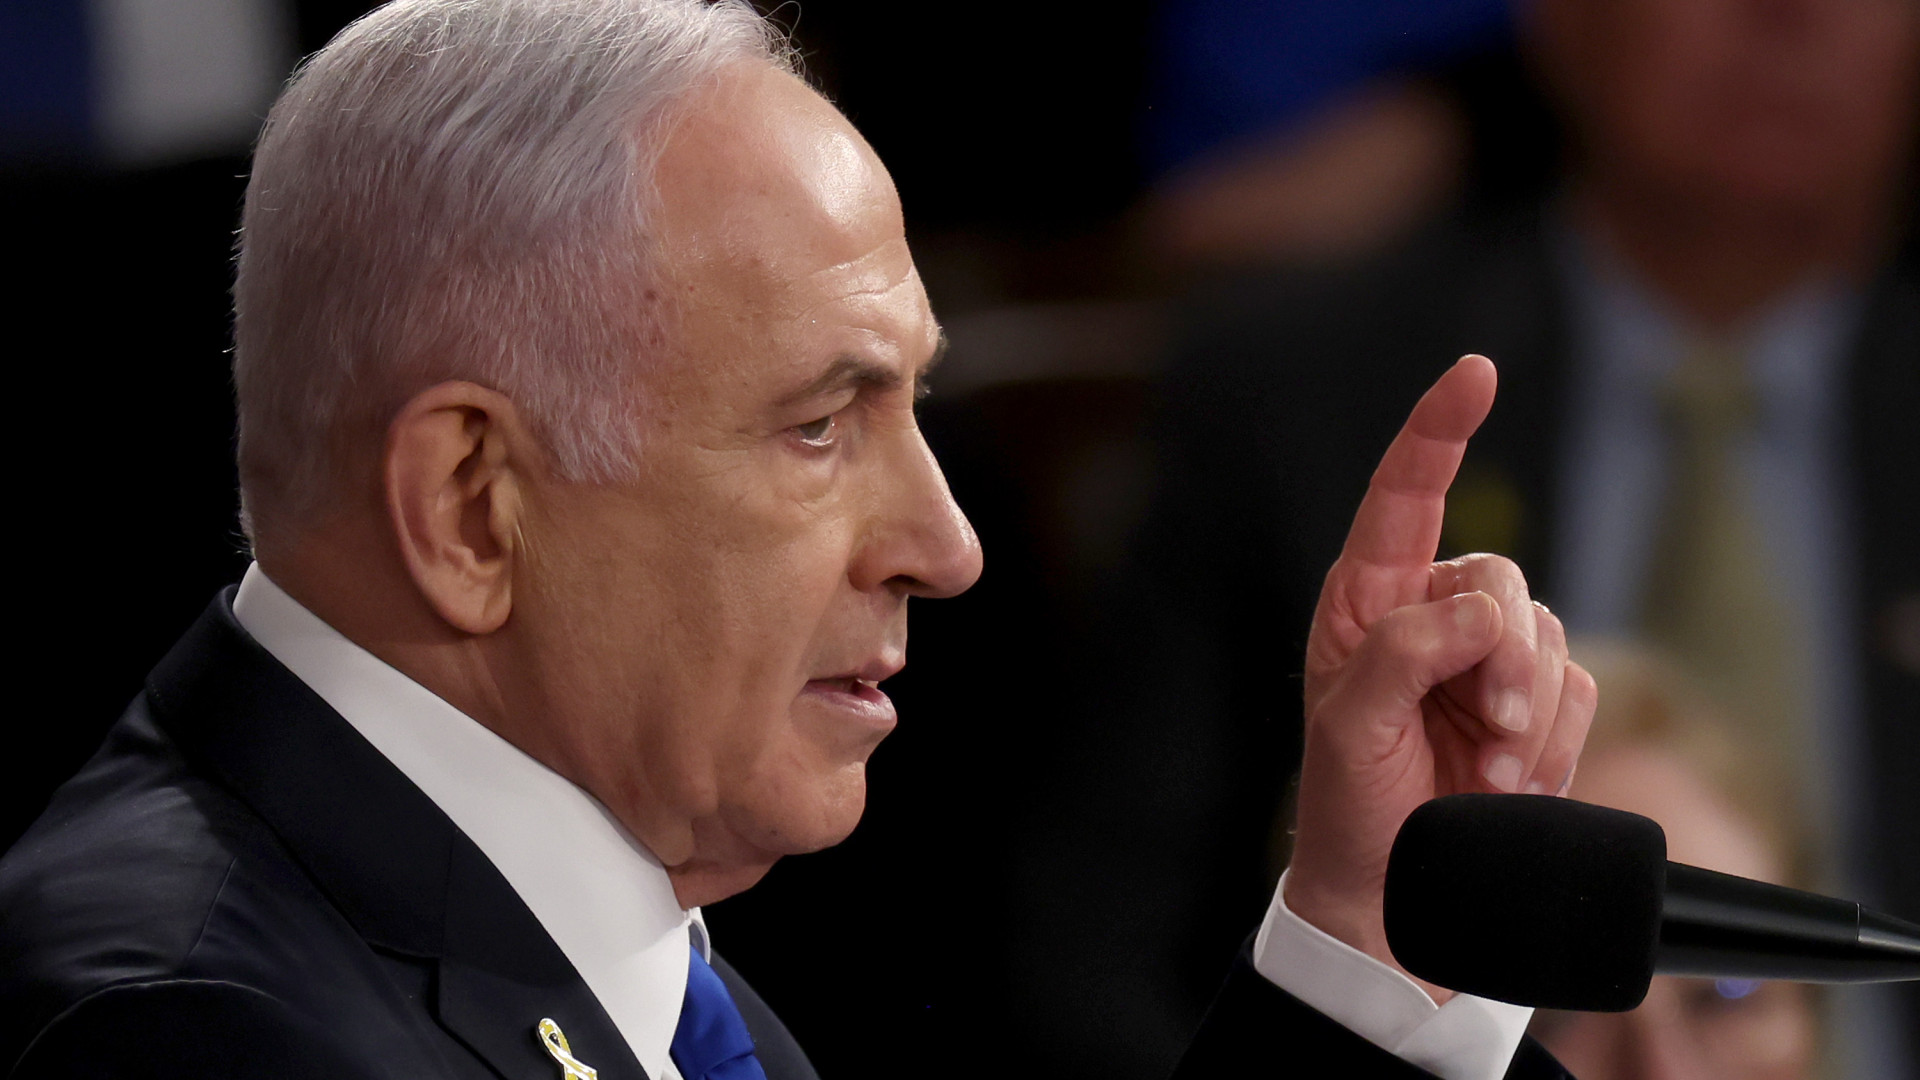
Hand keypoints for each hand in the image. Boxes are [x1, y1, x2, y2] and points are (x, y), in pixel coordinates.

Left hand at [1282, 355, 1597, 1000]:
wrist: (1393, 889)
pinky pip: (1577, 687)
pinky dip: (1551, 741)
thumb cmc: (1349, 801)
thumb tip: (1482, 612)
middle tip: (1485, 731)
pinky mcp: (1536, 702)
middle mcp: (1429, 612)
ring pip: (1546, 633)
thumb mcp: (1350, 725)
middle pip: (1500, 578)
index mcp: (1366, 598)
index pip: (1406, 494)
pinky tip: (1508, 782)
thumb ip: (1406, 653)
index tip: (1475, 373)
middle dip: (1502, 658)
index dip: (1439, 429)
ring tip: (1483, 771)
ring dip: (1525, 712)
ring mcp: (1487, 656)